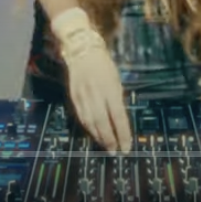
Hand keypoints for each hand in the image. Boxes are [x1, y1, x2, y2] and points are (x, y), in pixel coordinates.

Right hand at [52, 9, 132, 152]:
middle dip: (110, 140)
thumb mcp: (116, 79)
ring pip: (90, 122)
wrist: (81, 49)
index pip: (118, 116)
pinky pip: (81, 117)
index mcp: (110, 88)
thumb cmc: (103, 64)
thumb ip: (116, 99)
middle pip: (103, 123)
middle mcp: (96, 93)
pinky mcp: (73, 97)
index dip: (123, 133)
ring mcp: (83, 96)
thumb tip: (119, 120)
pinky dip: (89, 128)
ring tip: (107, 147)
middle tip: (116, 152)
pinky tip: (94, 134)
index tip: (127, 146)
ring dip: (99, 137)